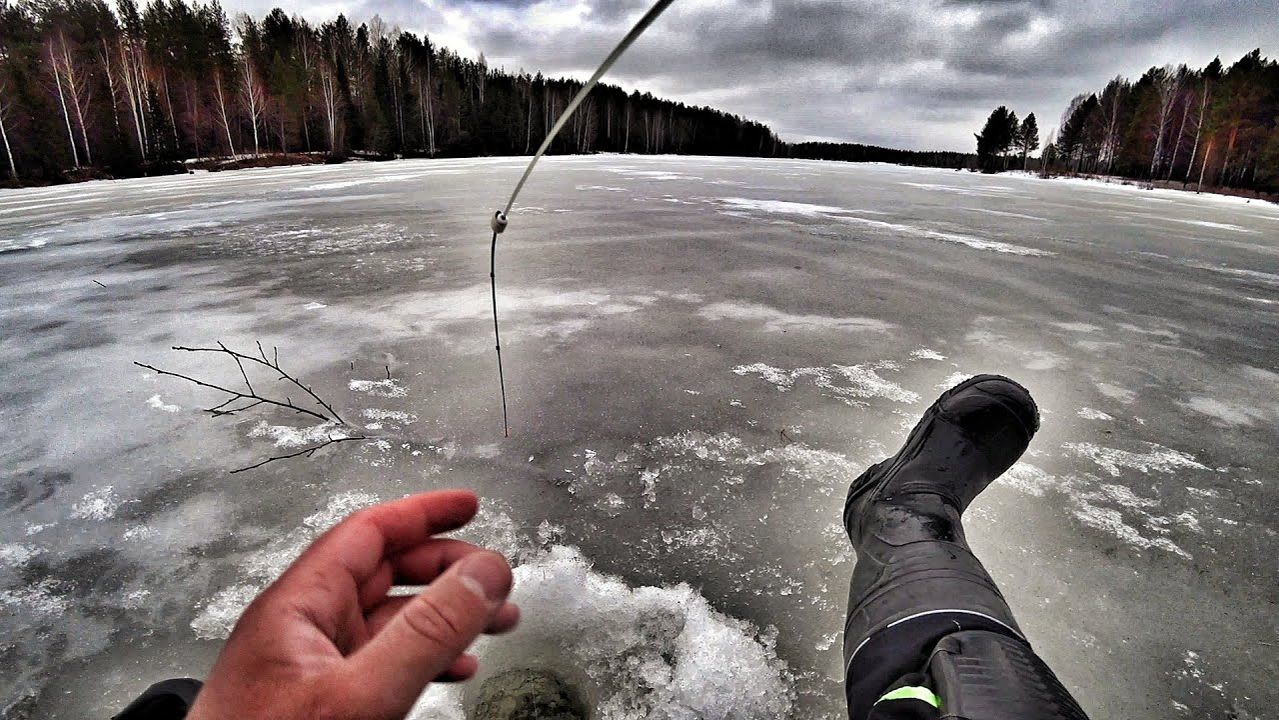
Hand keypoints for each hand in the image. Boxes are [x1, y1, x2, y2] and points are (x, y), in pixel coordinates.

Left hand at [187, 490, 519, 719]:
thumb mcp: (361, 692)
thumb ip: (426, 631)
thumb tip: (482, 573)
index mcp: (296, 607)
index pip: (367, 534)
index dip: (422, 513)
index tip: (468, 507)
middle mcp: (300, 631)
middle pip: (383, 573)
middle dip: (447, 570)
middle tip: (494, 578)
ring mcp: (310, 670)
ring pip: (389, 621)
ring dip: (446, 617)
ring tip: (495, 622)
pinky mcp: (321, 704)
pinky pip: (382, 663)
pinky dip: (427, 658)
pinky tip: (456, 668)